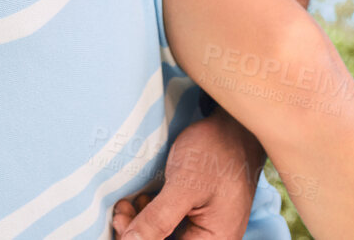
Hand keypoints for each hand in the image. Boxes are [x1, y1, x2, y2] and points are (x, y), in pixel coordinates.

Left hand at [111, 109, 263, 239]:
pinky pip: (170, 222)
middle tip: (121, 211)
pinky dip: (152, 214)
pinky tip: (140, 201)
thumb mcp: (184, 186)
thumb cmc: (216, 153)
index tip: (120, 224)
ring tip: (127, 204)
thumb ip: (158, 218)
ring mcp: (203, 224)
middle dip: (139, 233)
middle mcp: (211, 237)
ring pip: (165, 234)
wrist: (232, 125)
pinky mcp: (195, 212)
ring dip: (142, 223)